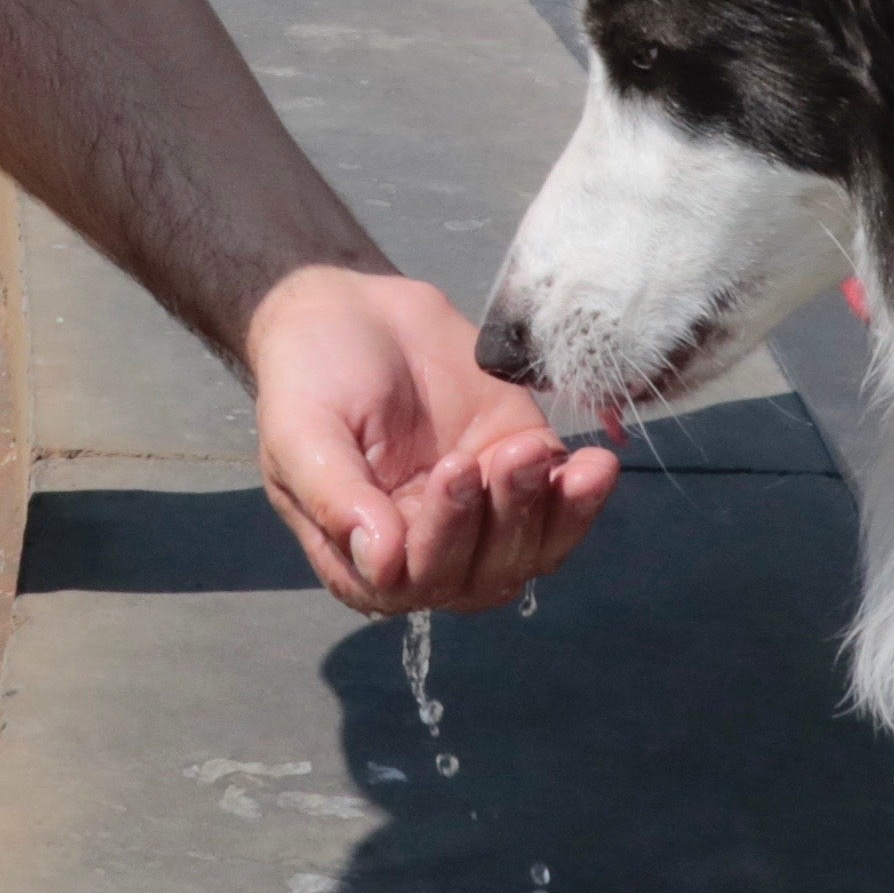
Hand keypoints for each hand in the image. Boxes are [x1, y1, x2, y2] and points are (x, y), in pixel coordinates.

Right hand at [243, 263, 615, 611]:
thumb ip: (335, 498)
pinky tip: (593, 467)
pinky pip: (563, 510)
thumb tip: (381, 565)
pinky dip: (582, 498)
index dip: (444, 538)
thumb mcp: (300, 431)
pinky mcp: (522, 474)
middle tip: (502, 453)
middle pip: (481, 574)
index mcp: (365, 559)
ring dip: (546, 512)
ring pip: (529, 552)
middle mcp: (426, 553)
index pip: (415, 581)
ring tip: (532, 450)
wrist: (354, 312)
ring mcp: (482, 517)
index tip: (453, 469)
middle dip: (501, 519)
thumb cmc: (312, 375)